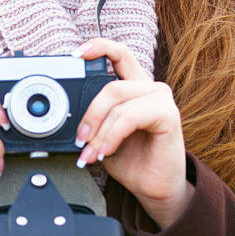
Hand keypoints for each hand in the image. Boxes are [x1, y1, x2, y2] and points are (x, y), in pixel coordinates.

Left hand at [72, 38, 193, 229]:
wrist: (153, 188)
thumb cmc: (130, 159)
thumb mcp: (102, 133)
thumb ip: (92, 116)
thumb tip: (66, 114)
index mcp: (133, 84)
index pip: (118, 53)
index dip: (98, 47)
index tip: (76, 54)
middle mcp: (148, 86)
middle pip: (110, 84)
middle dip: (89, 114)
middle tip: (79, 138)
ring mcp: (160, 98)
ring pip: (117, 100)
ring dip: (99, 130)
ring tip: (91, 151)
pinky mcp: (168, 115)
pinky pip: (130, 117)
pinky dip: (113, 135)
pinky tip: (107, 150)